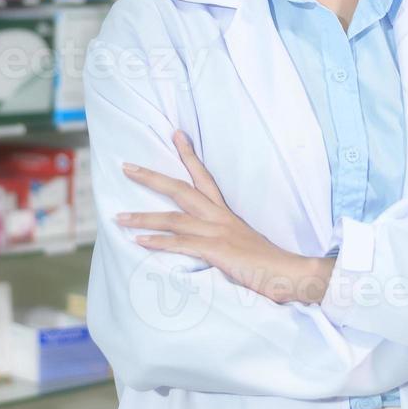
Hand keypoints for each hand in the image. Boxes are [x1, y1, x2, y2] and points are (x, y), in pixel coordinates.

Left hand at [117, 130, 334, 304]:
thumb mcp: (242, 244)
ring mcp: (217, 232)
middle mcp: (219, 217)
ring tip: (118, 217)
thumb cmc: (266, 264)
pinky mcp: (217, 250)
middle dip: (151, 177)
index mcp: (225, 213)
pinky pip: (181, 243)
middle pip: (180, 189)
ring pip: (173, 218)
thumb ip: (222, 238)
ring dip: (143, 217)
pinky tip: (139, 241)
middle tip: (126, 166)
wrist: (289, 273)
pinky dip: (158, 242)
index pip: (204, 177)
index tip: (175, 134)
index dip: (188, 155)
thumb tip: (204, 241)